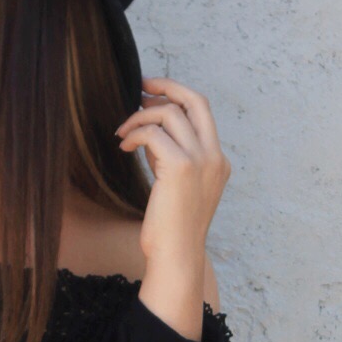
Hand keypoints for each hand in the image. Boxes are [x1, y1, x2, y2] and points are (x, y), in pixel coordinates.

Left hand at [116, 78, 230, 338]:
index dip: (176, 96)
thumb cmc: (171, 229)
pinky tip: (123, 146)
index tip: (152, 94)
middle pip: (196, 99)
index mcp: (218, 161)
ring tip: (123, 132)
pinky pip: (153, 132)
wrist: (176, 256)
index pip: (202, 112)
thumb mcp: (174, 186)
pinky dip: (134, 133)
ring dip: (141, 116)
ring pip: (170, 112)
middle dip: (166, 86)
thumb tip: (149, 131)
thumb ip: (169, 157)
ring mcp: (202, 160)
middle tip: (140, 86)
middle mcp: (215, 156)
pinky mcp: (181, 166)